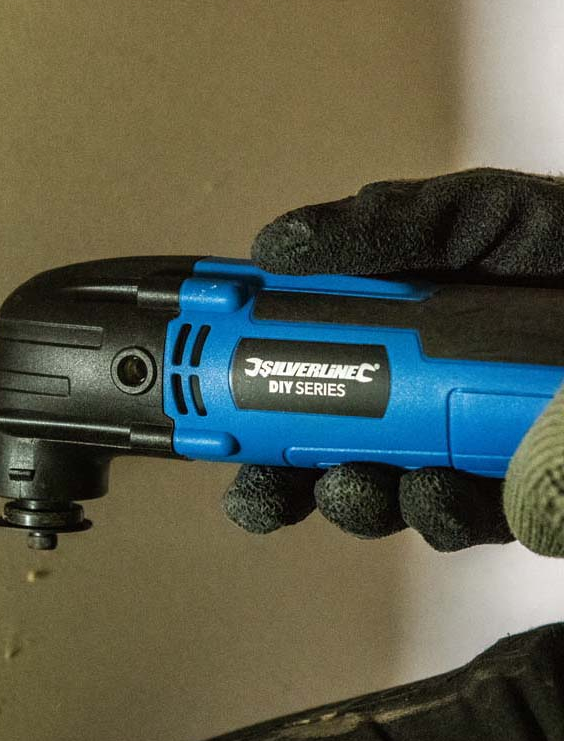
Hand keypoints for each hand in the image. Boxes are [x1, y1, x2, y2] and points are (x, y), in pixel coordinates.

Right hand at [224, 169, 563, 555]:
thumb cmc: (562, 249)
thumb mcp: (471, 218)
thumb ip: (383, 230)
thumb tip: (275, 247)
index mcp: (382, 338)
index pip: (297, 374)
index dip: (247, 399)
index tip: (210, 415)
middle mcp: (408, 399)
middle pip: (321, 454)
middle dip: (281, 484)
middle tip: (261, 486)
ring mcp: (454, 449)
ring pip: (380, 500)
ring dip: (351, 503)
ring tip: (352, 483)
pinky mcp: (510, 489)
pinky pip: (459, 521)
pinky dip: (435, 514)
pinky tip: (432, 488)